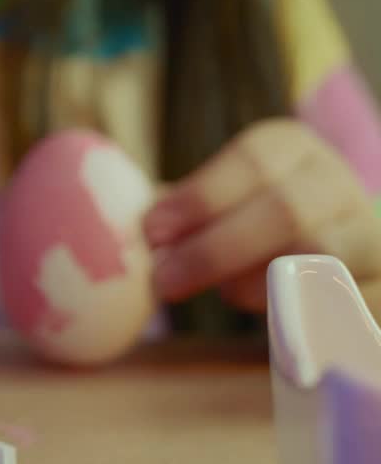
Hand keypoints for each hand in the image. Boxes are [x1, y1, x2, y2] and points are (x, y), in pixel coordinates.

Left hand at [143, 118, 380, 311]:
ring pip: (318, 252)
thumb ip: (173, 214)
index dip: (200, 195)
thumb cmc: (249, 234)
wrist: (329, 272)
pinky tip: (262, 314)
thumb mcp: (216, 209)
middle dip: (214, 248)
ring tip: (222, 295)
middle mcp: (336, 182)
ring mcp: (368, 232)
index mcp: (292, 149)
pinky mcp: (378, 286)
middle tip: (164, 280)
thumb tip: (110, 225)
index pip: (254, 158)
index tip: (153, 230)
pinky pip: (337, 301)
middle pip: (284, 208)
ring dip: (252, 280)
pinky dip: (289, 309)